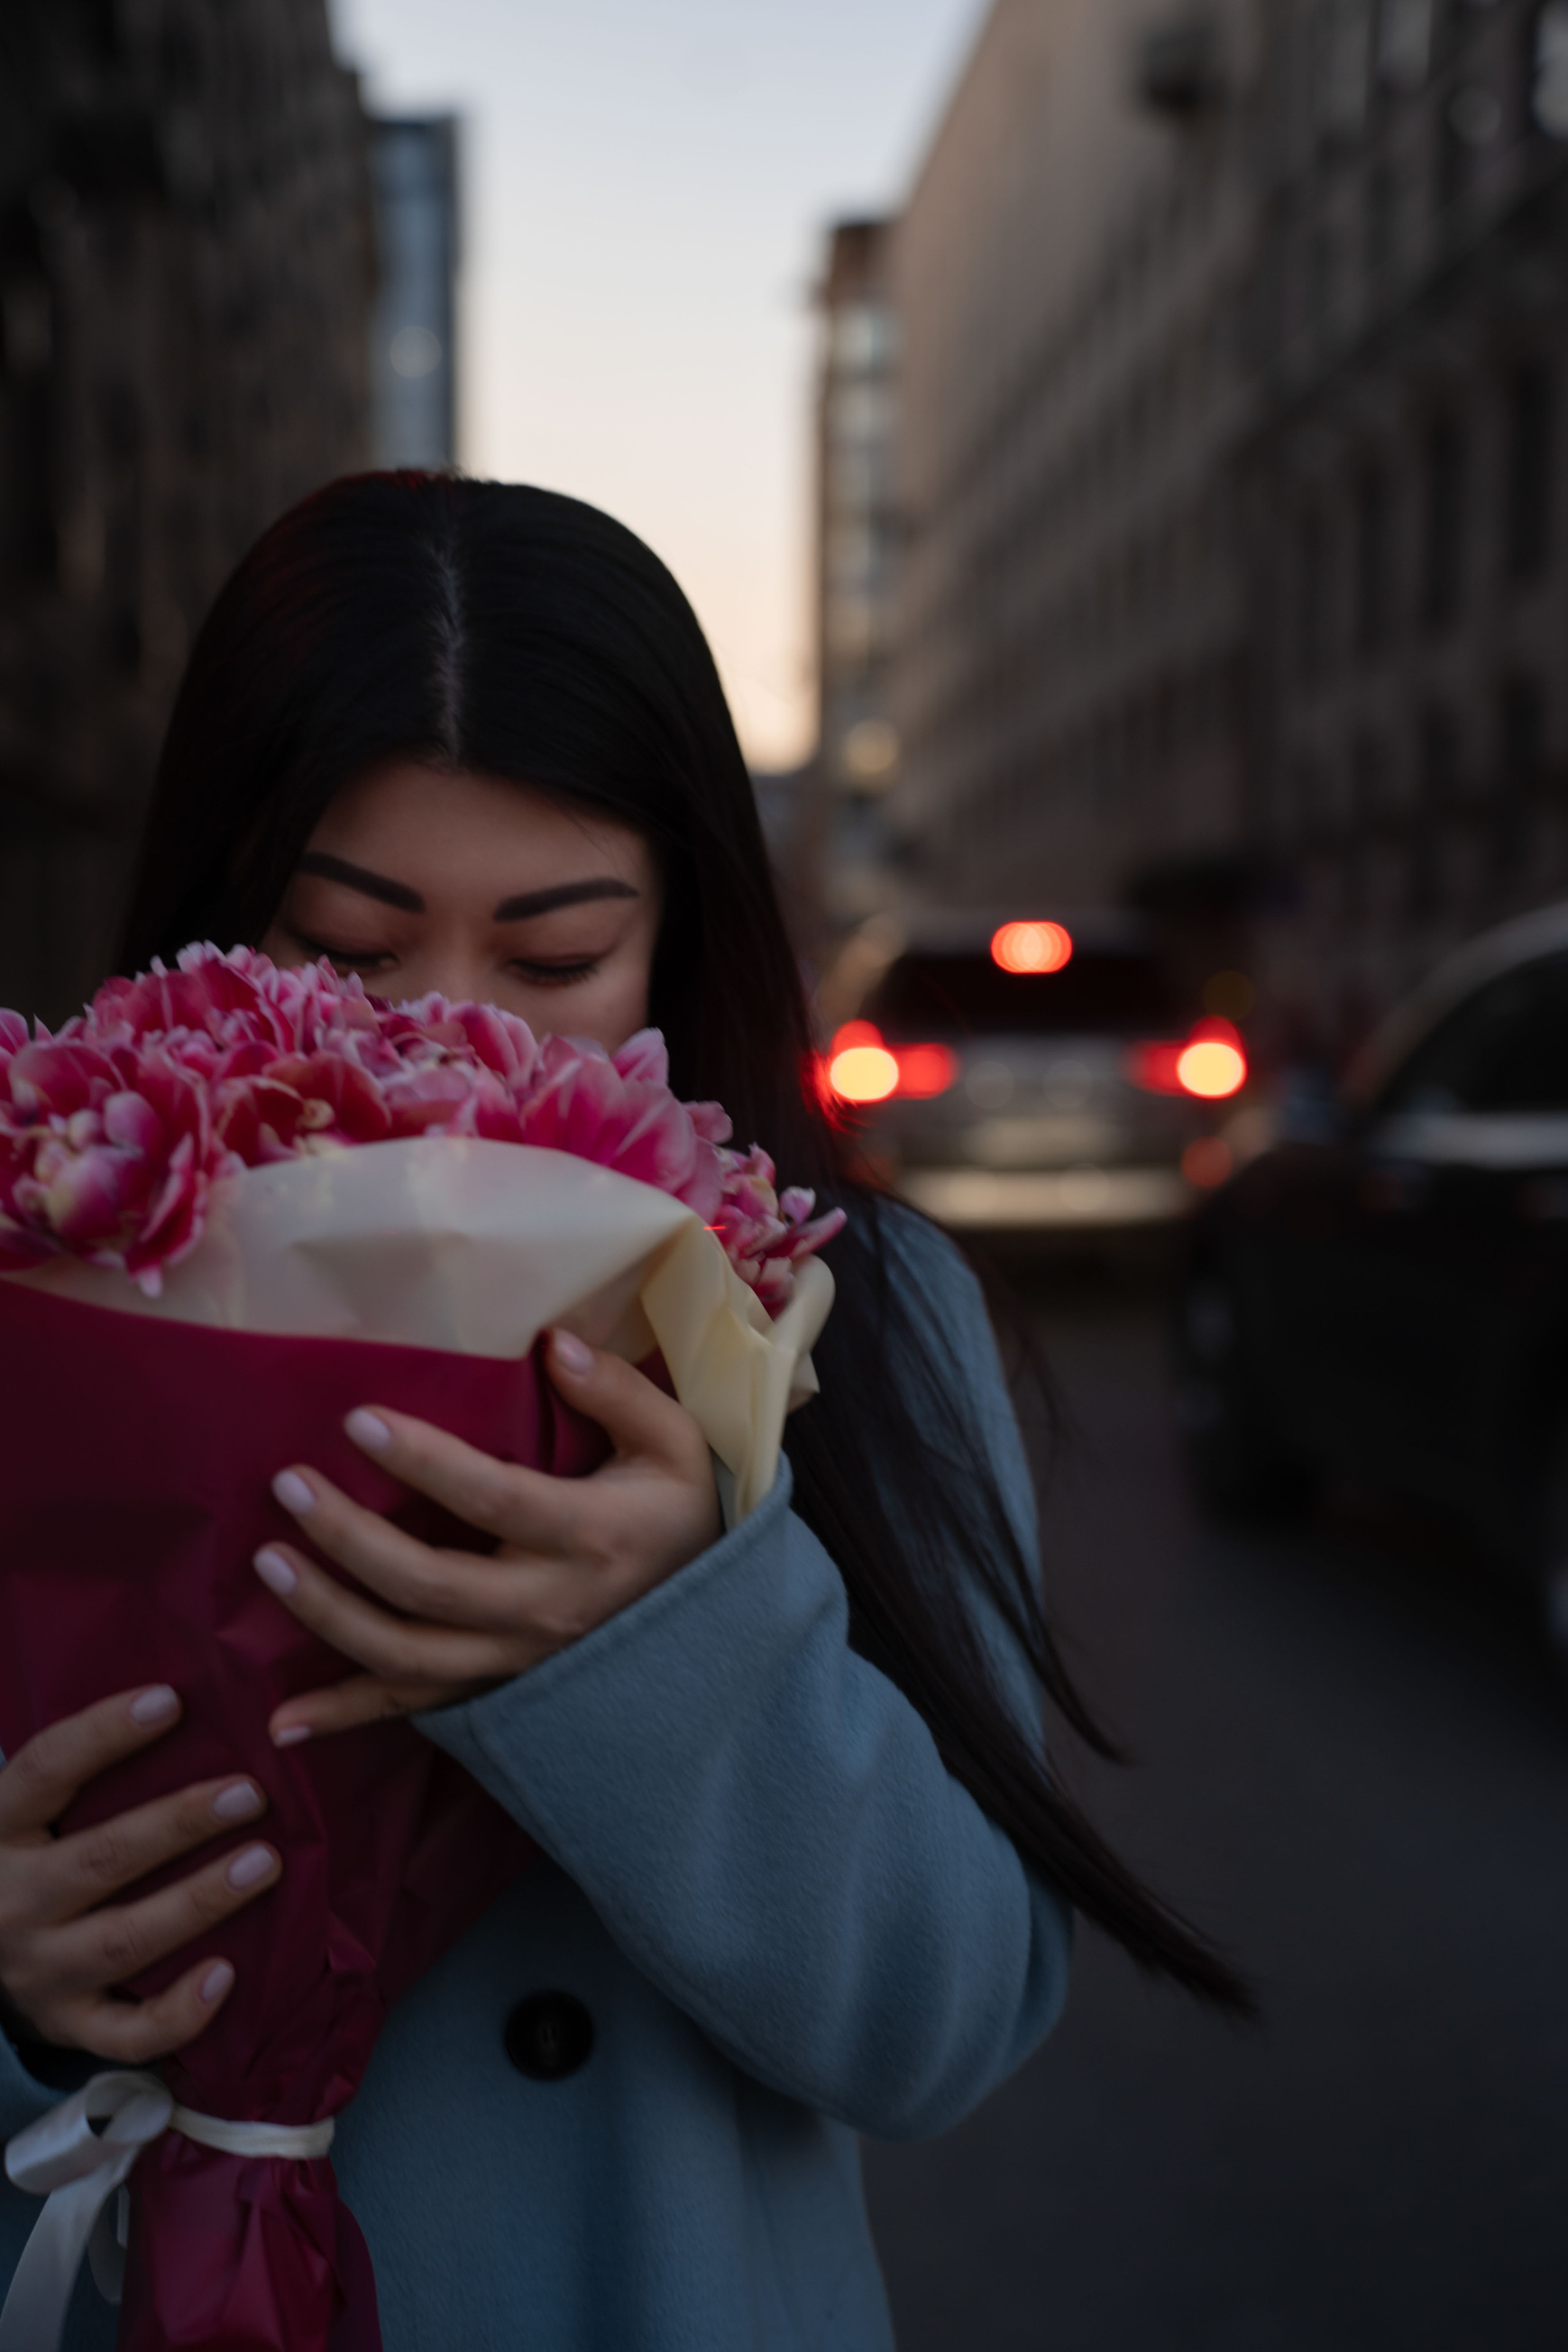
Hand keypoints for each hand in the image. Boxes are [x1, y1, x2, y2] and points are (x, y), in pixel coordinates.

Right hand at [0, 1687, 280, 2059]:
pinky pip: (126, 2032)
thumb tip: (182, 1698)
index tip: (170, 1700)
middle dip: (179, 1823)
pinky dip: (177, 2012)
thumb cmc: (31, 1859)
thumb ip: (85, 1771)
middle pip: (101, 1857)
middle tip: (251, 1793)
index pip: (46, 1769)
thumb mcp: (32, 1813)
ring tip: (265, 1863)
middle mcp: (13, 1901)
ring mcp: (40, 1970)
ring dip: (199, 1901)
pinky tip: (226, 1975)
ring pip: (124, 1939)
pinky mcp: (68, 2025)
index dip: (104, 1733)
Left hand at [257, 1328, 721, 1742]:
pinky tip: (281, 1721)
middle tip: (288, 1486)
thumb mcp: (678, 1445)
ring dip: (330, 1615)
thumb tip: (553, 1343)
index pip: (493, 1498)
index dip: (423, 1463)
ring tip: (268, 1564)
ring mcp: (515, 1660)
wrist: (716, 1631)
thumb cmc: (682, 1518)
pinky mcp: (495, 1688)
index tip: (357, 1421)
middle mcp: (546, 1609)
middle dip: (349, 1539)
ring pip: (407, 1654)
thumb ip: (619, 1392)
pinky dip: (347, 1715)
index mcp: (590, 1536)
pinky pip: (414, 1709)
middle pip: (429, 1585)